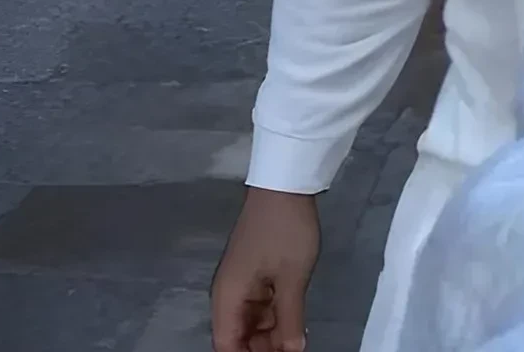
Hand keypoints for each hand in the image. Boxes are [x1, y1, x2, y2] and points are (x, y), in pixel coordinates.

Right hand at [211, 187, 321, 351]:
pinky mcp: (257, 273)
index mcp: (228, 298)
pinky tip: (296, 326)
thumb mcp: (292, 279)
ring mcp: (243, 283)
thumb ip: (290, 320)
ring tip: (296, 343)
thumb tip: (291, 351)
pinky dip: (277, 317)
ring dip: (272, 335)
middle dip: (262, 348)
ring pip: (253, 322)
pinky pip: (263, 306)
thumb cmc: (285, 232)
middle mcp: (229, 295)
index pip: (227, 344)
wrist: (285, 187)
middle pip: (239, 336)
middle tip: (292, 351)